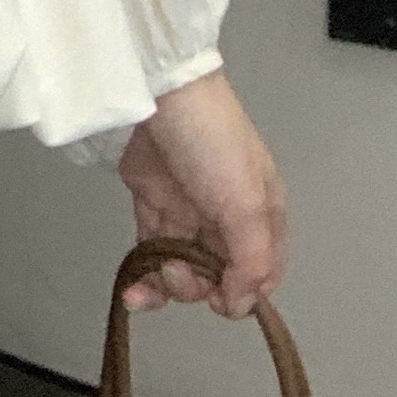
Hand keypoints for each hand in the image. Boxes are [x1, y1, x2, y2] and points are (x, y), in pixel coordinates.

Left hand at [114, 68, 285, 319]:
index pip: (263, 272)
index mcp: (261, 213)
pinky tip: (134, 291)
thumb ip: (251, 261)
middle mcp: (227, 215)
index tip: (219, 299)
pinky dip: (144, 274)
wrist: (156, 92)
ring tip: (150, 278)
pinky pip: (152, 250)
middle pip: (219, 275)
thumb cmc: (212, 142)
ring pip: (183, 266)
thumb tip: (241, 304)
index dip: (244, 293)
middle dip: (197, 286)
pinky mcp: (152, 201)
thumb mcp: (246, 203)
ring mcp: (188, 208)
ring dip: (167, 285)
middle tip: (176, 272)